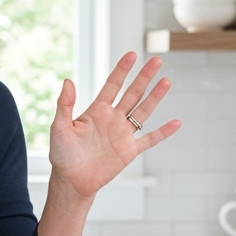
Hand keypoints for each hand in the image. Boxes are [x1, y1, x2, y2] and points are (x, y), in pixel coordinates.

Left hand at [48, 52, 180, 202]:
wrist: (71, 181)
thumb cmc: (62, 155)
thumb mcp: (59, 127)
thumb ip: (64, 104)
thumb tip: (67, 81)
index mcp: (96, 111)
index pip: (113, 85)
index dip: (122, 70)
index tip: (132, 55)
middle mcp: (112, 119)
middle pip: (132, 93)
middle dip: (144, 77)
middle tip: (157, 61)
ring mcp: (122, 134)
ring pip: (143, 111)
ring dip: (155, 97)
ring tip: (166, 81)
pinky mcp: (129, 151)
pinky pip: (149, 139)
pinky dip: (163, 132)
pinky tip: (176, 123)